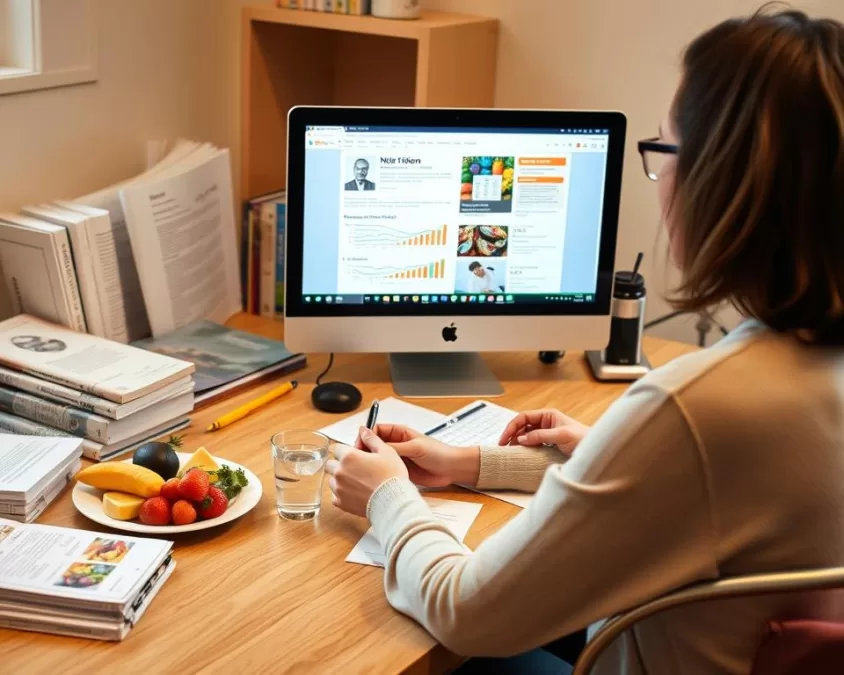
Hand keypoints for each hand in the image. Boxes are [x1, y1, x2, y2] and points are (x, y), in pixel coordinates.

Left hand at [326, 427, 408, 517]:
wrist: (393, 503)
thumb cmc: (391, 476)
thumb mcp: (386, 451)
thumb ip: (371, 439)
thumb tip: (362, 430)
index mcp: (349, 456)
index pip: (337, 448)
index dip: (346, 450)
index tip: (356, 455)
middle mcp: (340, 471)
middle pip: (331, 464)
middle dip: (340, 464)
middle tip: (356, 469)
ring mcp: (339, 488)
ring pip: (332, 480)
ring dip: (340, 479)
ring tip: (357, 482)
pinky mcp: (341, 503)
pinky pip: (335, 496)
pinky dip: (342, 495)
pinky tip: (355, 493)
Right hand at [359, 424, 479, 487]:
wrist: (452, 469)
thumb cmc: (438, 453)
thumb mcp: (415, 447)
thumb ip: (394, 445)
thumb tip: (374, 441)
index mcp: (399, 433)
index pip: (376, 431)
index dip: (366, 438)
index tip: (359, 447)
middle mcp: (396, 444)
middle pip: (374, 446)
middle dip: (366, 452)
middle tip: (359, 462)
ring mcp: (397, 458)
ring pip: (378, 459)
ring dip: (372, 465)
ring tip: (364, 472)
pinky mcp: (400, 471)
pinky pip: (386, 471)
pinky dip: (379, 474)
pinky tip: (374, 479)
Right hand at [498, 408, 588, 455]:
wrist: (597, 451)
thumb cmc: (583, 439)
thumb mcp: (562, 435)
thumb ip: (541, 436)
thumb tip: (521, 439)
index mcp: (548, 415)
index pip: (524, 417)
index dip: (512, 427)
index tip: (504, 439)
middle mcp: (546, 422)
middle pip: (522, 426)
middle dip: (511, 434)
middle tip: (503, 446)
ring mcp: (547, 433)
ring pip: (526, 435)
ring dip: (517, 442)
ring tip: (509, 451)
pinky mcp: (549, 444)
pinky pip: (532, 444)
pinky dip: (524, 448)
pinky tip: (520, 453)